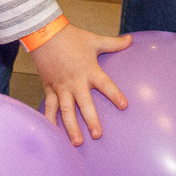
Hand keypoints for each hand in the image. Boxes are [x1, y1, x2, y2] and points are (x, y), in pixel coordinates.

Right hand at [32, 23, 131, 145]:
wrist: (45, 34)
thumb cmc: (71, 37)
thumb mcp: (94, 40)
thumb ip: (113, 43)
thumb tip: (130, 39)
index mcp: (89, 70)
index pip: (105, 85)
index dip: (114, 95)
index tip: (124, 106)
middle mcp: (75, 82)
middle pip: (84, 104)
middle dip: (91, 120)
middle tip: (97, 135)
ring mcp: (61, 87)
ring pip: (66, 110)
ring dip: (71, 127)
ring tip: (77, 142)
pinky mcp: (49, 88)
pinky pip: (49, 107)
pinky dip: (49, 120)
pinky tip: (51, 133)